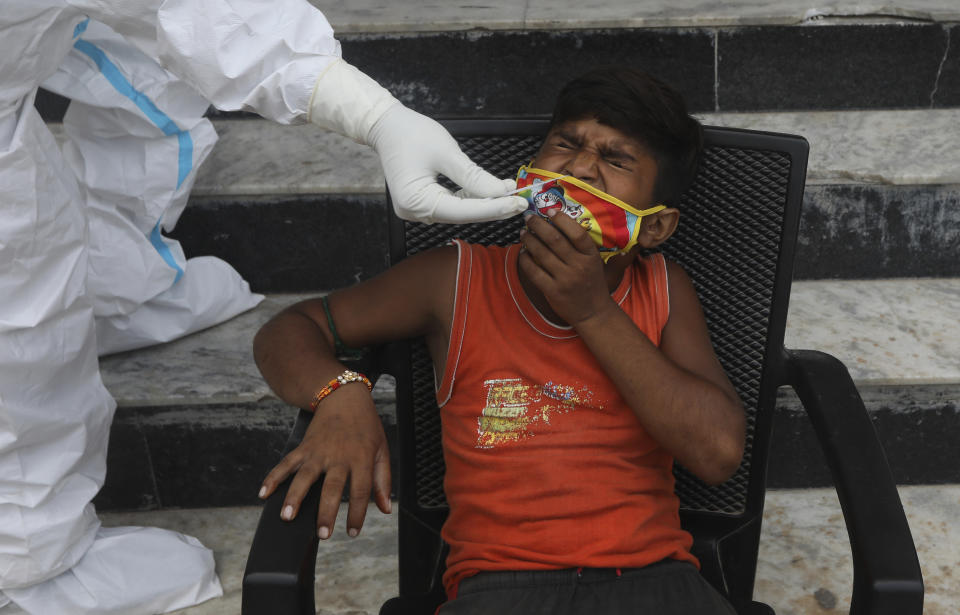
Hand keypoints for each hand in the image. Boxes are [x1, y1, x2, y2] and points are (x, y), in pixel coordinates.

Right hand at [258, 384, 390, 538]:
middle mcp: (339, 457)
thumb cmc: (366, 426)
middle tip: (322, 534)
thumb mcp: (382, 449)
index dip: (358, 514)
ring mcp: (319, 452)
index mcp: (361, 459)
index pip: (361, 491)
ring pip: (304, 477)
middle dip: (326, 513)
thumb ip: (383, 480)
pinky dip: (273, 477)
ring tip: (286, 517)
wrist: (344, 397)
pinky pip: (287, 463)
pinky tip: (264, 493)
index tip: (353, 532)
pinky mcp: (304, 447)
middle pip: (332, 488)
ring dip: (294, 497)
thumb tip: (385, 509)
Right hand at [368, 104, 527, 222]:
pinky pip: (452, 205)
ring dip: (484, 203)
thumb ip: (474, 177)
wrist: (386, 126)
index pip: (464, 211)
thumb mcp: (447, 153)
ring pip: (459, 211)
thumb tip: (502, 192)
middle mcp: (415, 212)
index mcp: (416, 202)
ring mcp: (417, 210)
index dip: (494, 208)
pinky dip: (471, 199)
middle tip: (521, 200)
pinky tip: (490, 193)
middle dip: (492, 207)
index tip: (519, 203)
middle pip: (463, 214)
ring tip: (510, 194)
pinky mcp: (422, 203)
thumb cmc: (411, 134)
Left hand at [518, 211, 614, 325]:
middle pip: (554, 239)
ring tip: (523, 233)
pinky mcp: (553, 291)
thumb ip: (579, 246)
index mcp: (591, 256)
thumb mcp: (593, 262)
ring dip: (529, 240)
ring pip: (541, 254)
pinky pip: (534, 271)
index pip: (577, 233)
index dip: (561, 219)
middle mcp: (579, 266)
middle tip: (528, 218)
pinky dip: (525, 260)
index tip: (549, 211)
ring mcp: (565, 279)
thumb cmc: (591, 283)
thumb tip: (554, 224)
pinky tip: (523, 253)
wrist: (593, 312)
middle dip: (538, 225)